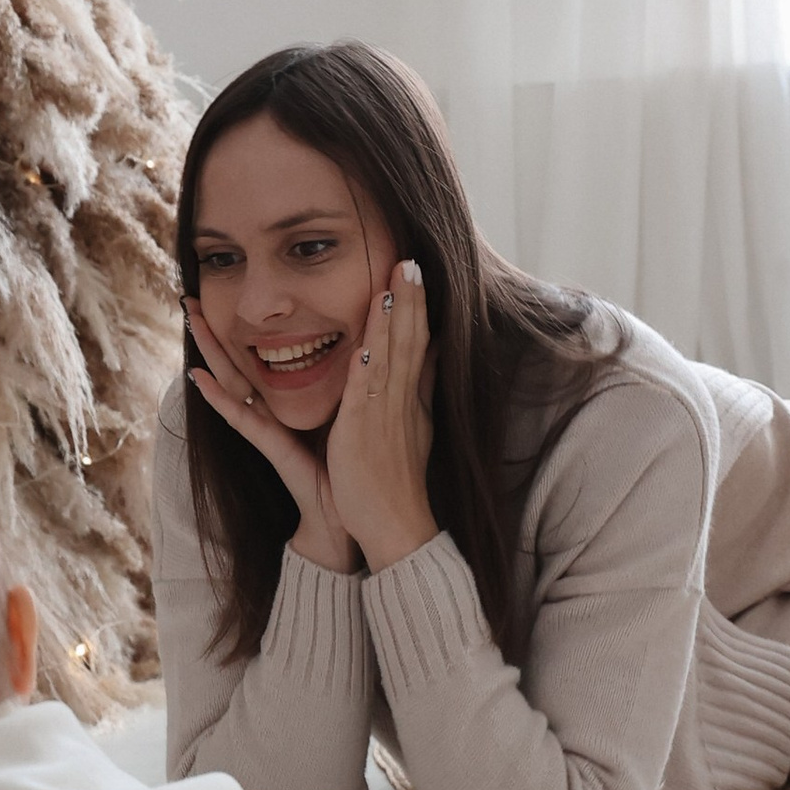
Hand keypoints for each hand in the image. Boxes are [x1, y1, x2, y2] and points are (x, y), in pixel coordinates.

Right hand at [183, 302, 355, 572]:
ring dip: (209, 350)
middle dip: (214, 331)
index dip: (245, 327)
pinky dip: (219, 399)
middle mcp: (274, 413)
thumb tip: (371, 343)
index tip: (230, 294)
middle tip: (190, 295)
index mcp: (292, 402)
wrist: (351, 520)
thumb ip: (352, 382)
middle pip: (239, 362)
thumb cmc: (351, 470)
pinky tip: (199, 378)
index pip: (263, 357)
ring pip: (233, 381)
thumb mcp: (352, 414)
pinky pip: (242, 420)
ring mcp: (269, 430)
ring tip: (189, 319)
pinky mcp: (272, 449)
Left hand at [323, 262, 437, 575]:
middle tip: (410, 262)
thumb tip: (428, 359)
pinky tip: (365, 338)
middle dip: (409, 300)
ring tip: (393, 281)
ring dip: (391, 318)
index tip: (416, 272)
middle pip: (408, 341)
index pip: (417, 344)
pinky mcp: (361, 431)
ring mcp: (383, 414)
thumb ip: (417, 391)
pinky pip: (361, 390)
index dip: (417, 308)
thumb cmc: (397, 482)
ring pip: (389, 356)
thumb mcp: (413, 429)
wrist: (397, 527)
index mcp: (409, 400)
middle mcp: (400, 401)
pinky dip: (364, 362)